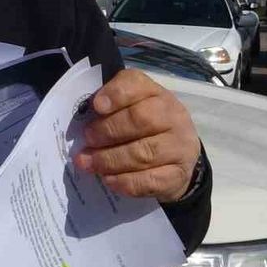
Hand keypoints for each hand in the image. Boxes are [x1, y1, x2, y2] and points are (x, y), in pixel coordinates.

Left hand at [73, 69, 200, 201]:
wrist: (180, 157)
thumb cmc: (146, 127)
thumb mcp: (132, 107)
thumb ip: (111, 106)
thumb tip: (86, 114)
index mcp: (156, 94)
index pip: (137, 85)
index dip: (115, 95)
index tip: (96, 106)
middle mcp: (173, 117)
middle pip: (140, 120)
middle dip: (108, 131)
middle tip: (87, 140)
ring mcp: (179, 147)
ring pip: (143, 153)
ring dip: (110, 159)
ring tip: (88, 163)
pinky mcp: (178, 174)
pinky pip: (151, 180)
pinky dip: (126, 181)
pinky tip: (109, 180)